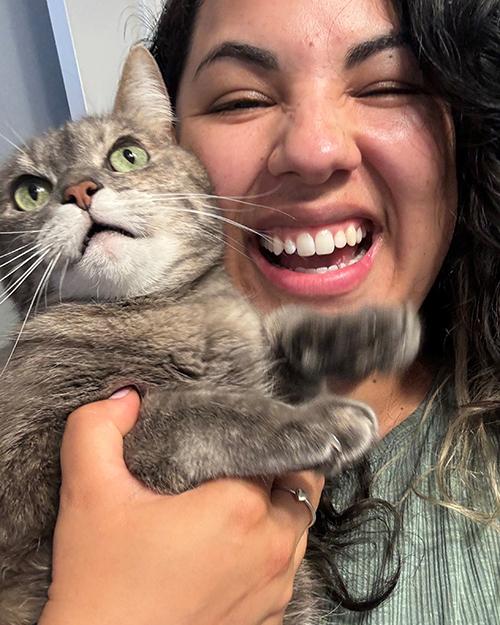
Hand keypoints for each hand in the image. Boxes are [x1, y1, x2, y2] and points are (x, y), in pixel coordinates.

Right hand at [39, 389, 323, 624]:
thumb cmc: (101, 582)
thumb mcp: (87, 494)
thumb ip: (97, 429)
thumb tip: (126, 399)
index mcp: (241, 506)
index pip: (277, 447)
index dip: (263, 431)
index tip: (242, 427)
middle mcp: (272, 547)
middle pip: (300, 485)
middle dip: (278, 466)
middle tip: (242, 458)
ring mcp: (276, 588)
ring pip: (299, 527)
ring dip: (279, 507)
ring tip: (242, 496)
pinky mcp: (269, 619)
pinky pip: (288, 567)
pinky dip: (273, 547)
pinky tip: (236, 544)